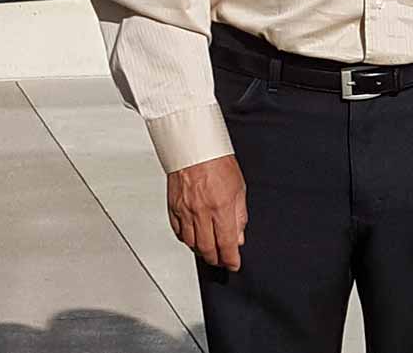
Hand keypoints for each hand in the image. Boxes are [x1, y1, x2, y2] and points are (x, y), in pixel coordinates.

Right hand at [167, 155, 247, 270]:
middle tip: (222, 261)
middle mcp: (201, 212)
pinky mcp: (173, 208)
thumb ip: (239, 215)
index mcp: (221, 206)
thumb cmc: (217, 160)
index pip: (226, 243)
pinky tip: (194, 238)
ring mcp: (185, 211)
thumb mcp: (239, 187)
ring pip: (191, 243)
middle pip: (207, 248)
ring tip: (210, 250)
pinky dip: (187, 239)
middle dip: (216, 259)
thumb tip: (239, 236)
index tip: (234, 264)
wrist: (194, 147)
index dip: (231, 259)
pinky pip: (179, 232)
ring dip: (201, 251)